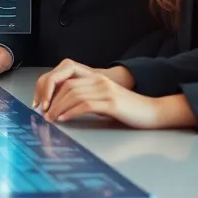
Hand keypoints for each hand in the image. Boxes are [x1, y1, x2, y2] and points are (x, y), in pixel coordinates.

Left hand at [41, 70, 164, 128]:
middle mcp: (100, 81)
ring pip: (74, 95)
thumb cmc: (128, 110)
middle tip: (44, 114)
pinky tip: (64, 118)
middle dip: (52, 101)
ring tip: (51, 118)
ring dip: (58, 107)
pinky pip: (85, 105)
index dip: (53, 92)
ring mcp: (106, 91)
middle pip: (68, 87)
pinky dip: (71, 112)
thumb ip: (88, 100)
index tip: (44, 105)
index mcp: (97, 79)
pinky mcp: (112, 103)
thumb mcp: (105, 101)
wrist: (152, 112)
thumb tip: (65, 108)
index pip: (68, 81)